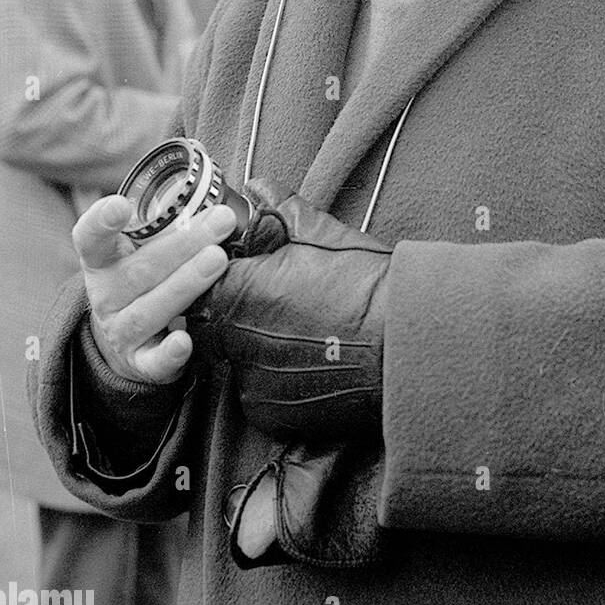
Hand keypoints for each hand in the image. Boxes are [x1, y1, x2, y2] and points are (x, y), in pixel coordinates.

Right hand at [74, 192, 234, 385]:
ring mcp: (121, 330)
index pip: (91, 238)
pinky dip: (168, 352)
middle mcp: (106, 295)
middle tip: (218, 222)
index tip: (119, 206)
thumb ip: (168, 227)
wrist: (127, 341)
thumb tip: (221, 204)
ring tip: (217, 260)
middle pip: (138, 271)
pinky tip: (185, 340)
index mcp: (103, 261)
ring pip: (148, 310)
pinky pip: (153, 360)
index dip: (101, 221)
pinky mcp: (140, 362)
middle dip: (183, 245)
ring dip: (186, 284)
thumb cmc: (144, 282)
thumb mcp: (141, 252)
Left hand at [188, 194, 391, 442]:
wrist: (404, 342)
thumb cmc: (364, 282)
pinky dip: (277, 378)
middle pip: (215, 324)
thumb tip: (255, 189)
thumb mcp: (318, 232)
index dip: (222, 276)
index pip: (200, 283)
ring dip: (258, 346)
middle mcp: (232, 341)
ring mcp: (250, 382)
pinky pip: (260, 392)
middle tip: (279, 302)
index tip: (246, 274)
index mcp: (234, 291)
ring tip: (303, 332)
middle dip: (240, 312)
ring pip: (238, 359)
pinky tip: (310, 359)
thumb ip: (275, 208)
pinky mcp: (270, 415)